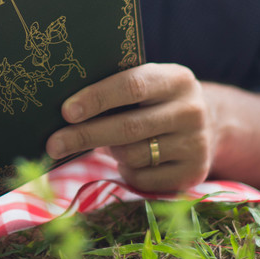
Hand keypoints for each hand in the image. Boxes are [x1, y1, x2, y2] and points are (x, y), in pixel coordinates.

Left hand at [44, 63, 215, 192]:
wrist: (205, 126)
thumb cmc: (156, 101)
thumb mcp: (147, 84)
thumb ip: (117, 89)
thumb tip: (64, 110)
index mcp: (176, 79)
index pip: (132, 86)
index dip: (96, 98)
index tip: (66, 112)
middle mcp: (191, 111)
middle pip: (128, 127)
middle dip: (85, 136)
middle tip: (54, 144)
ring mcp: (196, 144)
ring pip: (133, 156)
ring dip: (111, 152)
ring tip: (107, 143)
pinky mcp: (194, 173)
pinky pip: (144, 179)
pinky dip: (127, 172)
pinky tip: (129, 160)